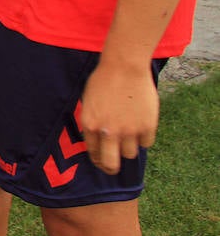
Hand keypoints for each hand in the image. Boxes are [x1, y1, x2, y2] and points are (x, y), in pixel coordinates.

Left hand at [79, 59, 158, 175]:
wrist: (124, 67)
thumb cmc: (103, 80)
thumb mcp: (89, 102)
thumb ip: (93, 122)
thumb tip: (98, 139)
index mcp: (90, 125)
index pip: (93, 153)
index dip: (98, 159)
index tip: (102, 161)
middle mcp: (109, 132)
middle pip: (112, 164)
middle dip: (112, 168)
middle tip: (115, 167)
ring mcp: (129, 131)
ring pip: (130, 155)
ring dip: (129, 148)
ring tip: (129, 136)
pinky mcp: (147, 127)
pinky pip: (146, 143)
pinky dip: (144, 138)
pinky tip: (141, 126)